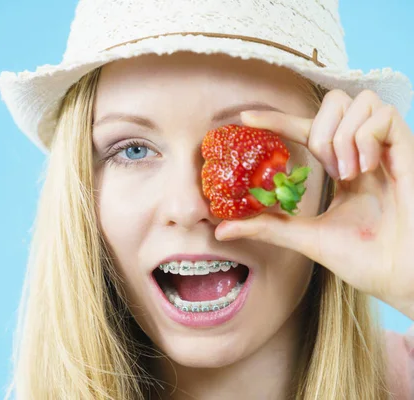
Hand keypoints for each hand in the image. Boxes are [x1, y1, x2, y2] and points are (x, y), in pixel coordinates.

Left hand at [214, 89, 413, 319]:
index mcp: (341, 167)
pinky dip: (365, 137)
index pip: (306, 130)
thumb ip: (269, 227)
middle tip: (325, 168)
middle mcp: (362, 151)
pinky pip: (384, 115)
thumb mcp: (307, 238)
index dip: (277, 119)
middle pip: (336, 100)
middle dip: (319, 127)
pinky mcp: (409, 151)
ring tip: (347, 173)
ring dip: (342, 135)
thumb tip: (221, 230)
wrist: (401, 277)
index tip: (245, 118)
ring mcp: (386, 149)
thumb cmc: (364, 260)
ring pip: (359, 100)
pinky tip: (365, 169)